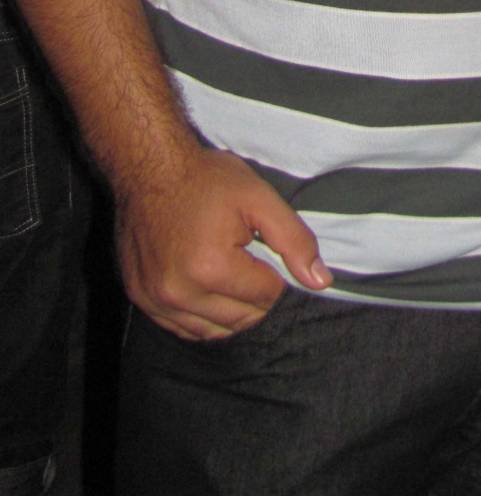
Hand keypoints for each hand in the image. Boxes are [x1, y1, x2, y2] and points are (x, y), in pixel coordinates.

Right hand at [117, 146, 331, 340]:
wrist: (150, 167)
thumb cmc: (207, 179)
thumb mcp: (259, 198)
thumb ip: (293, 240)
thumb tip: (320, 281)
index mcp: (211, 268)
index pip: (266, 297)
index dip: (275, 274)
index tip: (264, 250)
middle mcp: (179, 293)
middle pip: (241, 319)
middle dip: (255, 294)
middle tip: (249, 260)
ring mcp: (155, 300)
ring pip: (213, 331)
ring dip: (231, 311)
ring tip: (230, 274)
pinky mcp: (141, 299)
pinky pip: (183, 328)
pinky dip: (202, 317)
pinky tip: (207, 288)